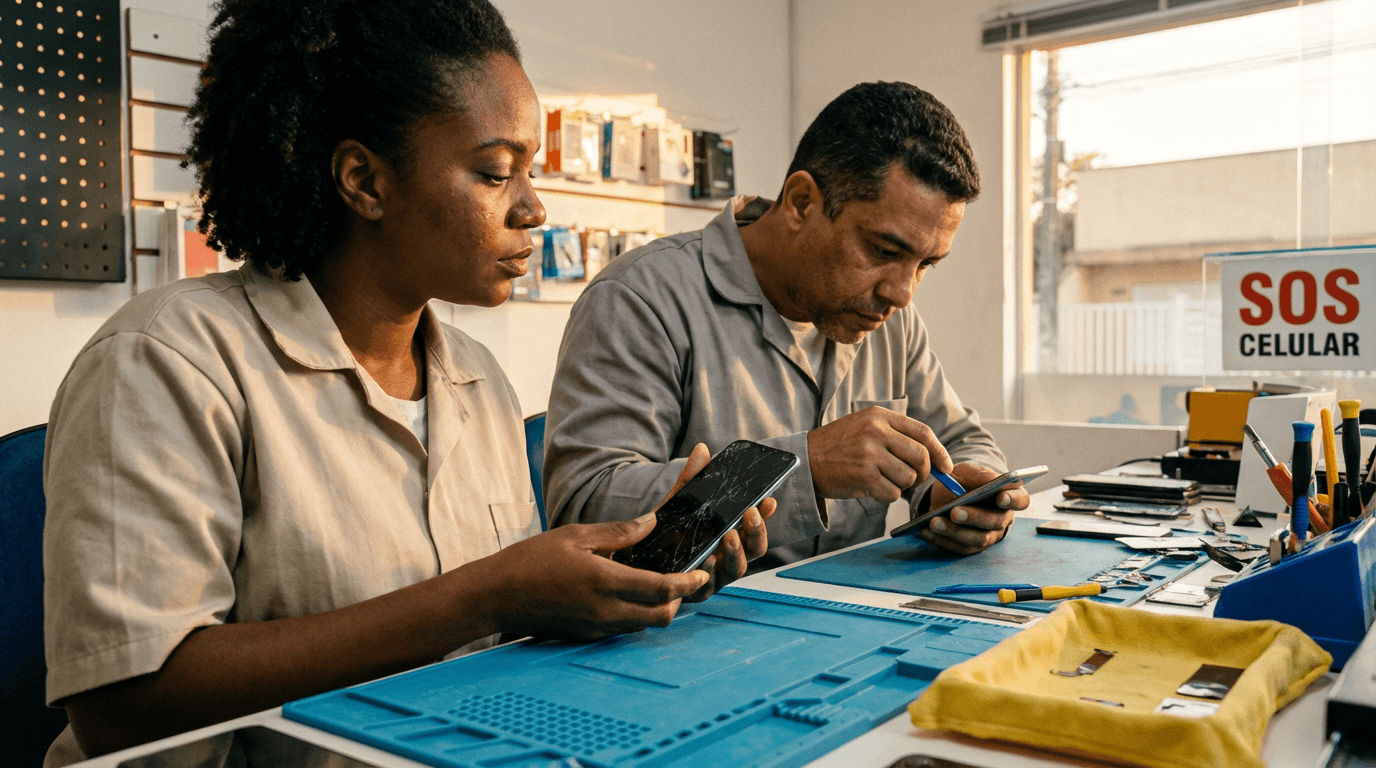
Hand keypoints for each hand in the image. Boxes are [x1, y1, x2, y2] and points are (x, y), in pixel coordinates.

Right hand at [480, 515, 707, 641]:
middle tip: (684, 580)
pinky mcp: (585, 636)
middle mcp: (604, 611)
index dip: (688, 583)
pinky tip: (629, 593)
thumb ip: (618, 532)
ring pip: (643, 625)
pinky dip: (635, 615)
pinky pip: (622, 628)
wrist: (495, 596)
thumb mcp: (575, 535)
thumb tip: (652, 521)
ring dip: (657, 608)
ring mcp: (595, 628)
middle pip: (661, 616)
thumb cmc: (530, 560)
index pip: (661, 590)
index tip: (702, 573)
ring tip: (658, 583)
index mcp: (604, 582)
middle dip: (679, 600)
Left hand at [648, 443, 776, 602]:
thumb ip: (692, 479)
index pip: (755, 527)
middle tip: (750, 513)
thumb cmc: (664, 532)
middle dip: (756, 531)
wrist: (636, 558)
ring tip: (729, 536)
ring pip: (737, 569)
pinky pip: (708, 586)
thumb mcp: (679, 503)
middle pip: (754, 549)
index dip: (766, 515)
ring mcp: (714, 576)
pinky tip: (706, 560)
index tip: (769, 499)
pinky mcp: (695, 591)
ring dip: (737, 552)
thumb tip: (702, 449)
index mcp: (729, 537)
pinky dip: (709, 573)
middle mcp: (727, 557)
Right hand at [806, 406, 952, 501]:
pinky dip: (887, 495)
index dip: (940, 452)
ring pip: (908, 478)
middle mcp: (876, 431)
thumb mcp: (866, 427)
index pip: (923, 433)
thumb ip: (897, 437)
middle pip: (921, 457)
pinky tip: (871, 488)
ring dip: (901, 485)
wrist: (805, 460)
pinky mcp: (863, 475)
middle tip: (913, 479)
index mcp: (879, 416)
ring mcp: (870, 453)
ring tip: (883, 480)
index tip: (946, 467)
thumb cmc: (839, 447)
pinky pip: (892, 493)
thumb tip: (935, 460)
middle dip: (923, 473)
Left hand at [919, 462, 1027, 554]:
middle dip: (974, 517)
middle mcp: (1002, 519)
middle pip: (995, 522)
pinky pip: (958, 548)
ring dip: (954, 532)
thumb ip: (979, 474)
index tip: (1000, 497)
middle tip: (955, 511)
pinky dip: (941, 540)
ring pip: (976, 539)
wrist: (950, 494)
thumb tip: (989, 481)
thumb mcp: (969, 471)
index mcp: (1009, 497)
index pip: (1020, 500)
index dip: (1013, 500)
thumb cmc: (965, 481)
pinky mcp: (970, 547)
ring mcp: (987, 535)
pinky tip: (925, 531)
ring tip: (934, 522)